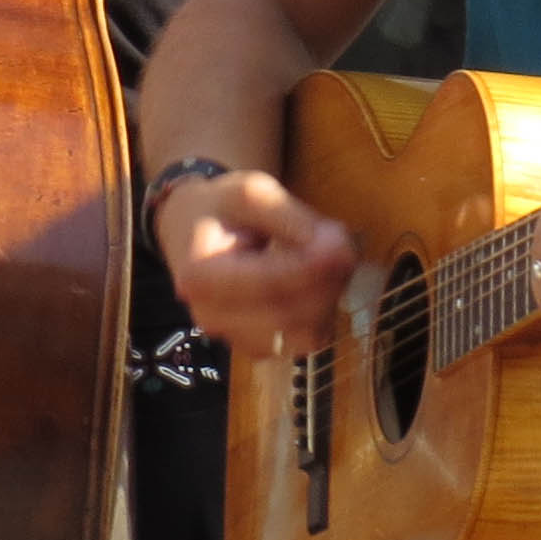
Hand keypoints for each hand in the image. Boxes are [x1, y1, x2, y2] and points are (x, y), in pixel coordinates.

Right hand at [158, 170, 356, 358]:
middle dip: (328, 280)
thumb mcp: (250, 193)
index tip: (342, 243)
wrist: (195, 232)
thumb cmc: (222, 209)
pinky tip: (319, 279)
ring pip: (305, 334)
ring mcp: (236, 338)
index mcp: (200, 277)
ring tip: (330, 256)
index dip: (312, 268)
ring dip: (330, 295)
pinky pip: (308, 338)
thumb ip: (291, 217)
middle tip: (345, 241)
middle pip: (290, 313)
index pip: (267, 284)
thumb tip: (336, 248)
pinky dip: (324, 309)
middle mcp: (213, 317)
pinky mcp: (261, 346)